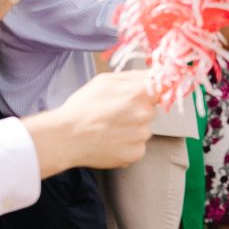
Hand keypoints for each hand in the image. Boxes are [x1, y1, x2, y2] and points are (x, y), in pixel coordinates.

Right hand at [25, 70, 158, 176]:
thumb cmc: (82, 107)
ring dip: (131, 129)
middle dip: (137, 110)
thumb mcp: (105, 81)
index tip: (143, 94)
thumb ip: (133, 77)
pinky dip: (127, 145)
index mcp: (139, 93)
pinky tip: (110, 141)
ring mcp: (142, 136)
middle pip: (150, 110)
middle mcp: (145, 114)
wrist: (66, 138)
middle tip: (114, 113)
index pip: (162, 87)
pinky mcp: (136, 154)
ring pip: (143, 129)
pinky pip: (137, 146)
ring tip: (108, 129)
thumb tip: (154, 75)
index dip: (151, 91)